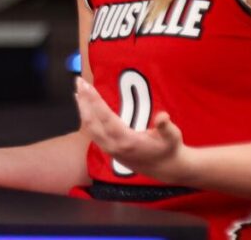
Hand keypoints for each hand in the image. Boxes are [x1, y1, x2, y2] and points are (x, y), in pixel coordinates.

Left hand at [75, 77, 190, 183]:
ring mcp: (108, 149)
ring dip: (82, 108)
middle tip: (79, 81)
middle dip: (84, 101)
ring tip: (78, 91)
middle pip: (92, 122)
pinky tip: (84, 106)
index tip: (87, 86)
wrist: (165, 169)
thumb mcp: (172, 136)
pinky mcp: (107, 149)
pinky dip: (86, 117)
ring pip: (89, 128)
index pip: (106, 118)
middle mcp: (114, 146)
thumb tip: (163, 116)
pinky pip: (92, 132)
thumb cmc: (169, 149)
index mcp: (127, 141)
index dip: (95, 101)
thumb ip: (166, 127)